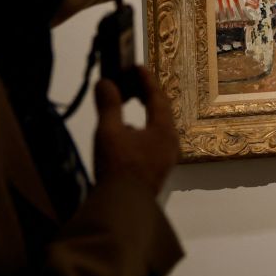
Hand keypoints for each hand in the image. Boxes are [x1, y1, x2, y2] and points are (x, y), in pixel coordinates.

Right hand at [93, 66, 177, 195]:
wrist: (122, 208)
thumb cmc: (119, 166)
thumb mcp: (109, 131)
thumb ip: (109, 105)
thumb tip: (105, 82)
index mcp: (164, 131)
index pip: (157, 97)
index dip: (146, 80)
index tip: (137, 67)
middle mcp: (170, 144)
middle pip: (162, 113)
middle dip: (148, 97)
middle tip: (136, 84)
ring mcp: (165, 160)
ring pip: (157, 130)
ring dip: (144, 116)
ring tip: (129, 107)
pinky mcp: (156, 172)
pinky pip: (152, 144)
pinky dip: (141, 133)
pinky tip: (125, 138)